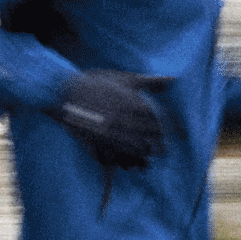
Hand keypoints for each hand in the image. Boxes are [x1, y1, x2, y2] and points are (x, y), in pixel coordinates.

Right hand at [54, 71, 170, 168]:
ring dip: (146, 153)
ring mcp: (112, 130)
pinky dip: (128, 158)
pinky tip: (133, 160)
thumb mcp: (125, 79)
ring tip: (151, 156)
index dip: (169, 129)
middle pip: (150, 136)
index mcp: (134, 102)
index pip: (159, 120)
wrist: (64, 91)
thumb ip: (150, 82)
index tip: (176, 136)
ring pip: (137, 147)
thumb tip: (173, 79)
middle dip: (160, 144)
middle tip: (165, 150)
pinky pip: (120, 154)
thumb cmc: (97, 83)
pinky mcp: (98, 140)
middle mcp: (125, 117)